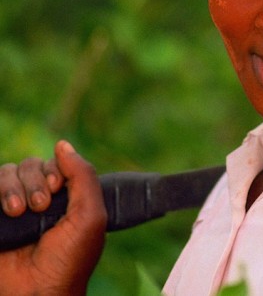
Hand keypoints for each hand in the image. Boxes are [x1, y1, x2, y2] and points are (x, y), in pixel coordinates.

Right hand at [0, 141, 106, 295]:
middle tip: (41, 207)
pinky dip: (0, 190)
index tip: (56, 188)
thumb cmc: (68, 260)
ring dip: (15, 188)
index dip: (56, 169)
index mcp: (67, 196)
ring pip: (10, 171)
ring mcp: (14, 207)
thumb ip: (83, 176)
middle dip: (36, 181)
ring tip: (20, 212)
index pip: (57, 163)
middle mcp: (40, 198)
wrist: (35, 294)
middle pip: (32, 164)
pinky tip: (10, 213)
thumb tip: (63, 144)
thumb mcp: (90, 216)